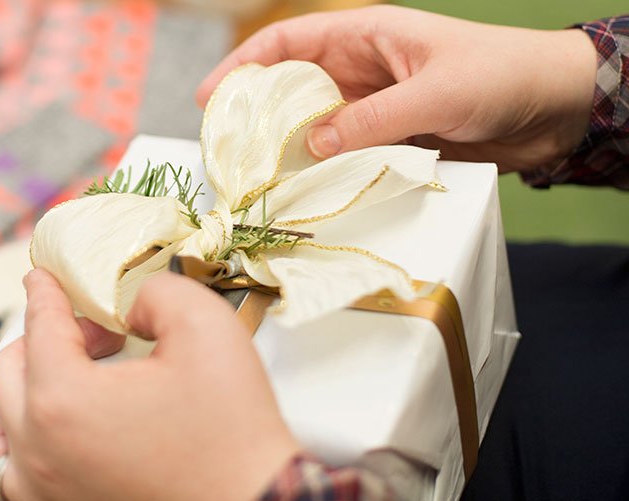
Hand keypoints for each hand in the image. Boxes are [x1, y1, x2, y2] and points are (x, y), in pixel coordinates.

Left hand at [0, 269, 298, 500]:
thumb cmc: (233, 426)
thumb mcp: (206, 325)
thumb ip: (156, 291)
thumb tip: (128, 306)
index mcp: (63, 399)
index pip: (39, 324)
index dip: (45, 291)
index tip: (44, 276)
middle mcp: (38, 450)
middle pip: (10, 370)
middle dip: (48, 337)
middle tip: (102, 334)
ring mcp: (42, 492)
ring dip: (20, 394)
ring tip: (66, 383)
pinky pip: (8, 477)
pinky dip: (17, 447)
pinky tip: (55, 435)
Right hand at [196, 5, 596, 172]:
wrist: (558, 108)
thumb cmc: (502, 76)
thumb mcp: (434, 92)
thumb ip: (372, 119)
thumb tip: (313, 146)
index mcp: (366, 37)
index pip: (288, 43)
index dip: (244, 66)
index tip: (211, 97)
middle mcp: (362, 72)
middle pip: (292, 91)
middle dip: (257, 117)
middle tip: (226, 152)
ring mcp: (375, 109)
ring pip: (316, 130)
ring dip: (290, 153)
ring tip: (258, 182)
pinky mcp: (391, 141)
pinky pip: (346, 158)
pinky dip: (325, 174)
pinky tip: (308, 195)